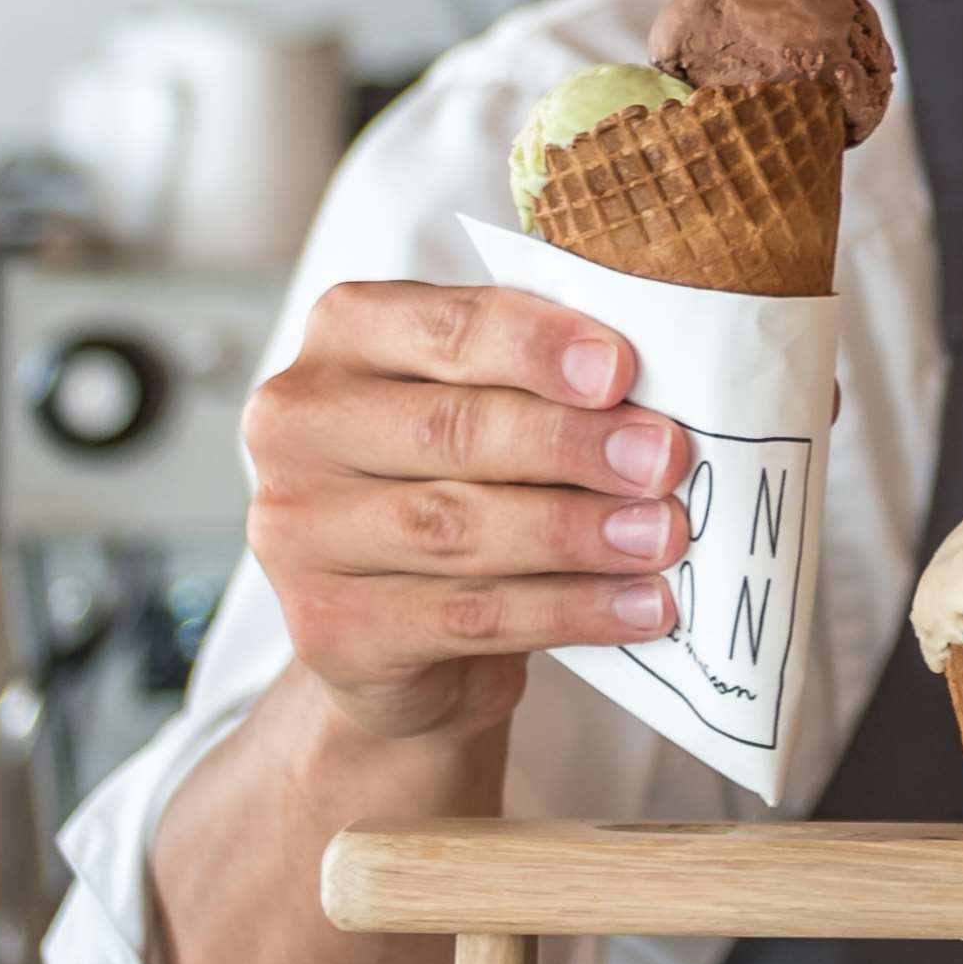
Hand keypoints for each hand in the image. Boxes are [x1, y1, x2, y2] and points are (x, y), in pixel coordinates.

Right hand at [244, 282, 691, 739]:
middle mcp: (299, 425)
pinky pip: (469, 616)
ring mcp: (298, 531)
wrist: (405, 636)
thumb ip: (543, 390)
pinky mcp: (330, 628)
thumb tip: (652, 408)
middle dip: (573, 444)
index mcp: (344, 338)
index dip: (537, 347)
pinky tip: (641, 607)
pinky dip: (569, 611)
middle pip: (454, 429)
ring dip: (579, 532)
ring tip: (664, 536)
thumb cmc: (463, 488)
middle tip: (664, 460)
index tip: (622, 370)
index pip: (445, 327)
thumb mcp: (491, 416)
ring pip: (459, 526)